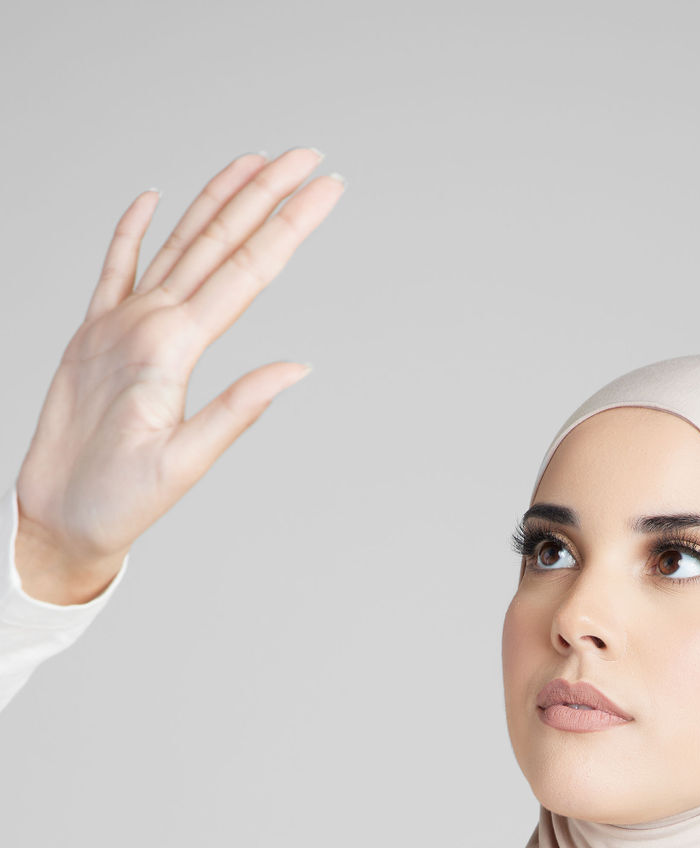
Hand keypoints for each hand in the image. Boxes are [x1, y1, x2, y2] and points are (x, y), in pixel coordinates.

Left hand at [14, 147, 344, 571]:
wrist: (50, 516)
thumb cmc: (114, 499)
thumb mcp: (184, 465)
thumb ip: (238, 411)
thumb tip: (294, 368)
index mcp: (169, 348)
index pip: (247, 273)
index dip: (292, 226)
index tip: (327, 191)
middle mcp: (142, 321)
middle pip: (218, 242)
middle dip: (268, 194)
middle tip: (310, 158)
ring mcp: (114, 322)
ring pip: (175, 243)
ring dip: (218, 199)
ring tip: (255, 162)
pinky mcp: (92, 334)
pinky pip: (114, 267)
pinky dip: (132, 229)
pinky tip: (149, 198)